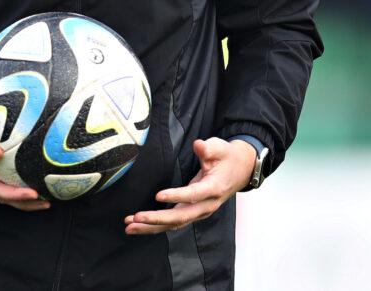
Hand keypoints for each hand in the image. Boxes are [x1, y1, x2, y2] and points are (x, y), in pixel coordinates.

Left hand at [124, 137, 255, 234]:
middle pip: (181, 217)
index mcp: (214, 188)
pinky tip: (139, 225)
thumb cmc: (227, 157)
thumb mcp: (220, 147)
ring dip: (152, 226)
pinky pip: (174, 223)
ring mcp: (200, 211)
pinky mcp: (193, 212)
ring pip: (175, 224)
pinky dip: (156, 225)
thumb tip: (198, 145)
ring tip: (130, 226)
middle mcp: (207, 205)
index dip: (176, 196)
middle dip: (157, 219)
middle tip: (137, 217)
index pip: (193, 195)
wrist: (240, 170)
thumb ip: (209, 147)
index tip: (158, 195)